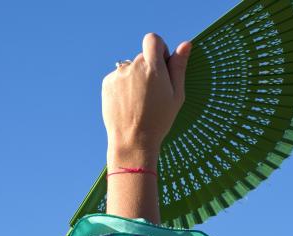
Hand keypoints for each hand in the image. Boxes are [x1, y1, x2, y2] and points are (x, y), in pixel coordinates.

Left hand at [102, 33, 190, 153]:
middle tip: (153, 94)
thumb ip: (179, 67)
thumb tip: (185, 44)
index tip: (162, 65)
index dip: (159, 49)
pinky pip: (119, 77)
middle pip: (142, 57)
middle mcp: (133, 66)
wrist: (133, 140)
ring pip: (130, 68)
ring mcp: (118, 74)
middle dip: (149, 69)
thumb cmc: (159, 119)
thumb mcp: (176, 95)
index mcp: (152, 68)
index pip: (153, 39)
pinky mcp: (107, 83)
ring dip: (136, 78)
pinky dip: (124, 87)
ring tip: (140, 102)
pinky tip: (129, 104)